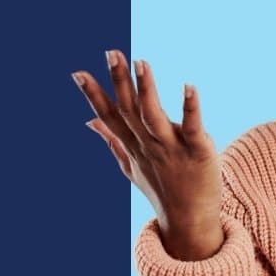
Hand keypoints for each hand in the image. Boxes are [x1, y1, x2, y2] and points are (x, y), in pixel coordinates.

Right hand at [72, 49, 224, 260]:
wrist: (190, 222)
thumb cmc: (161, 190)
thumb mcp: (130, 165)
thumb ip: (111, 140)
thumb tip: (89, 122)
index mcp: (133, 145)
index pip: (109, 116)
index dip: (94, 95)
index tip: (78, 73)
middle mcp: (148, 145)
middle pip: (129, 110)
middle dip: (119, 81)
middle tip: (111, 53)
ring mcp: (171, 148)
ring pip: (154, 116)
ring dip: (147, 89)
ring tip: (141, 62)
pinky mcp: (197, 151)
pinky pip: (193, 127)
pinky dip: (190, 107)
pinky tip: (189, 86)